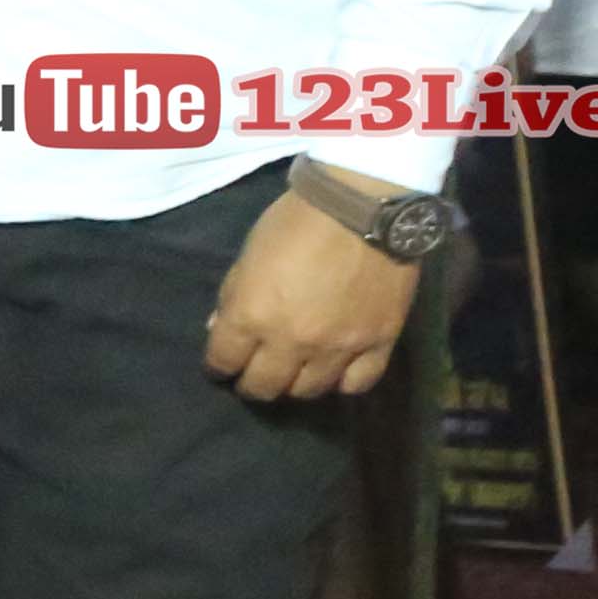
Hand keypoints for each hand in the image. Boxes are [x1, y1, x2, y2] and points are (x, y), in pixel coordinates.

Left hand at [203, 183, 425, 405]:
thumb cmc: (295, 223)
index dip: (218, 367)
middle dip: (253, 383)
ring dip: (295, 385)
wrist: (362, 207)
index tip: (221, 366)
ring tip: (294, 372)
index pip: (224, 361)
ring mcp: (338, 347)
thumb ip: (233, 297)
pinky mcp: (378, 343)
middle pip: (265, 386)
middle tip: (255, 373)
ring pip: (309, 391)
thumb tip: (220, 328)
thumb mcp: (248, 255)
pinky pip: (357, 383)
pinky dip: (342, 383)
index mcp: (252, 316)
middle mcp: (292, 341)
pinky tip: (336, 372)